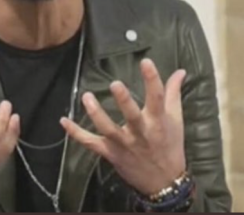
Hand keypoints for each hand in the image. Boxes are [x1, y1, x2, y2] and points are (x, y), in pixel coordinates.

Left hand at [60, 59, 186, 195]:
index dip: (152, 79)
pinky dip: (76, 134)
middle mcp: (141, 133)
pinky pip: (91, 143)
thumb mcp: (175, 119)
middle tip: (115, 84)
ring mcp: (124, 144)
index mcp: (158, 122)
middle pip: (132, 115)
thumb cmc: (170, 146)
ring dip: (96, 114)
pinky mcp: (111, 153)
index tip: (145, 62)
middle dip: (124, 101)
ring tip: (87, 97)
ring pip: (108, 129)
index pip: (157, 98)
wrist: (164, 182)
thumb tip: (180, 71)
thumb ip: (173, 93)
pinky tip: (64, 121)